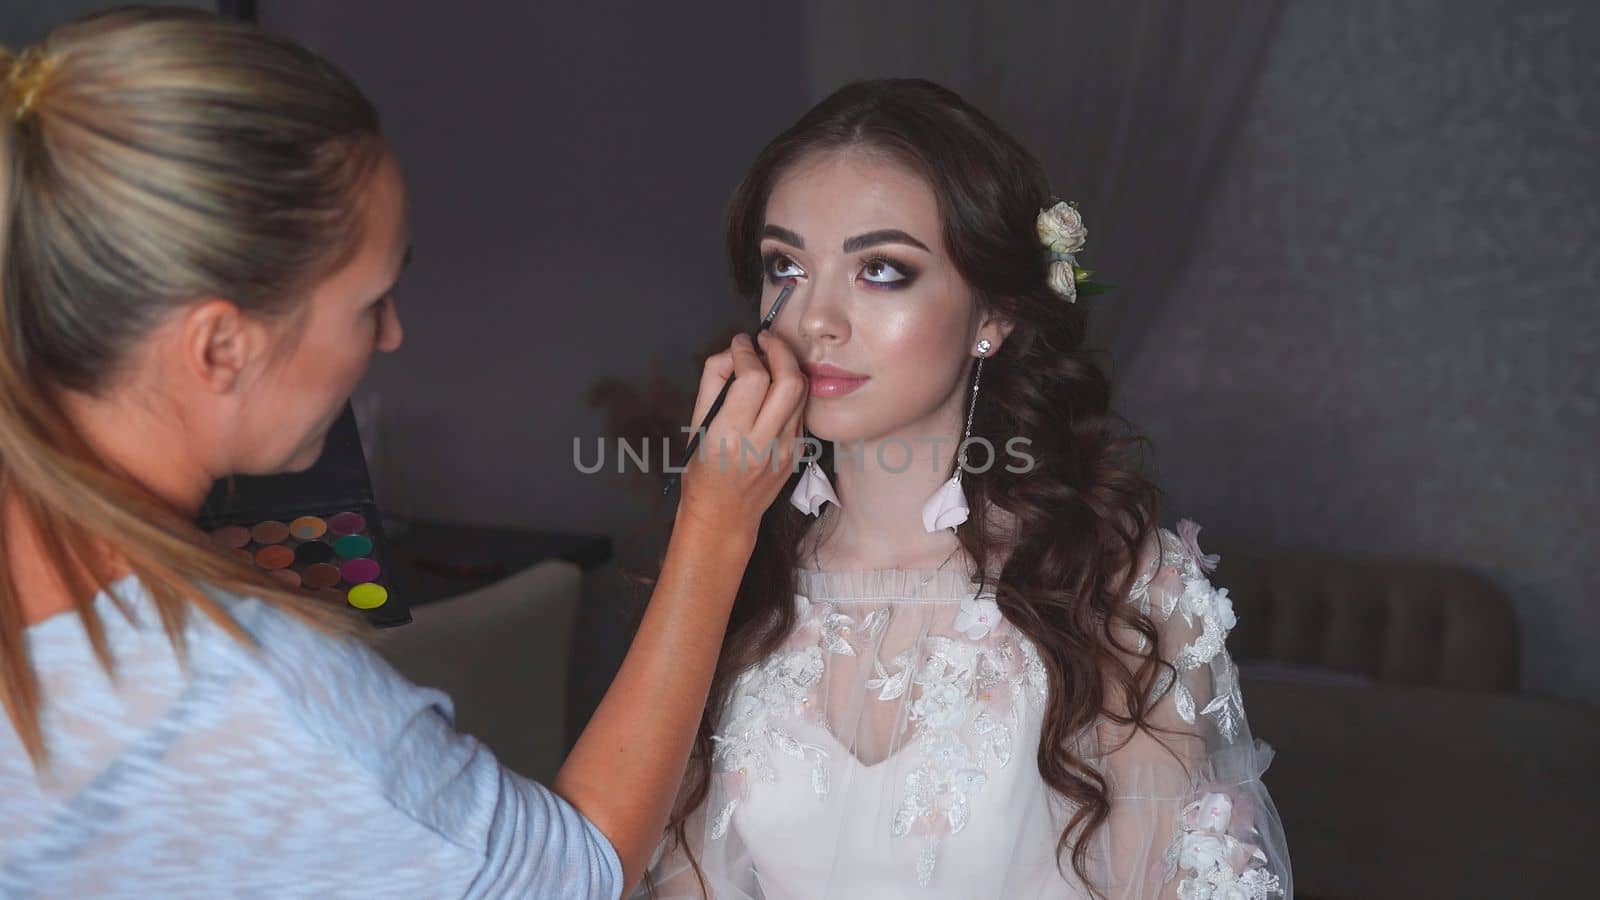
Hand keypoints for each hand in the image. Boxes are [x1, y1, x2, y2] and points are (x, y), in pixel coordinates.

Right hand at [677, 331, 805, 539]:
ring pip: (802, 392)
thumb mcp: (695, 425)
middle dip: (779, 349)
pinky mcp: (799, 451)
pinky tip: (776, 386)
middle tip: (764, 340)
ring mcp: (787, 449)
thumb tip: (732, 352)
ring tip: (771, 357)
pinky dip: (791, 389)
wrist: (725, 514)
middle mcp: (764, 442)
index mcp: (732, 436)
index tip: (739, 343)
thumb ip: (712, 382)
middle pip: (790, 380)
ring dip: (788, 366)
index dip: (746, 352)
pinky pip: (802, 409)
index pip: (753, 379)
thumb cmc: (703, 470)